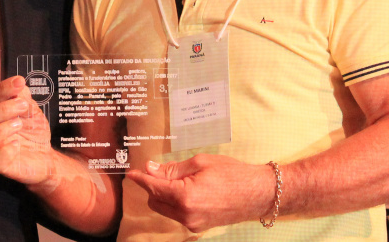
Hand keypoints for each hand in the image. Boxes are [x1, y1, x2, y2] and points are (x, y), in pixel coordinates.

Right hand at [0, 76, 57, 190]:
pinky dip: (5, 152)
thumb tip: (18, 83)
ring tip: (20, 124)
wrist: (45, 155)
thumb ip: (22, 96)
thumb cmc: (32, 131)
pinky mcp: (0, 166)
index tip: (20, 82)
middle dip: (3, 109)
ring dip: (1, 130)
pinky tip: (17, 145)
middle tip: (24, 106)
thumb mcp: (30, 109)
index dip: (2, 89)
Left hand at [126, 154, 275, 231]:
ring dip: (164, 195)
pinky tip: (188, 190)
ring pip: (164, 209)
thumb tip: (150, 169)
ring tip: (181, 180)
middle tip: (161, 170)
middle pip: (155, 201)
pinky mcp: (198, 227)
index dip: (140, 179)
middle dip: (153, 186)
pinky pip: (177, 215)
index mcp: (185, 197)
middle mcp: (187, 215)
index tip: (131, 173)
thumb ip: (172, 169)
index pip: (153, 187)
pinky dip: (175, 203)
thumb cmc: (232, 173)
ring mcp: (193, 224)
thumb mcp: (200, 163)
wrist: (258, 193)